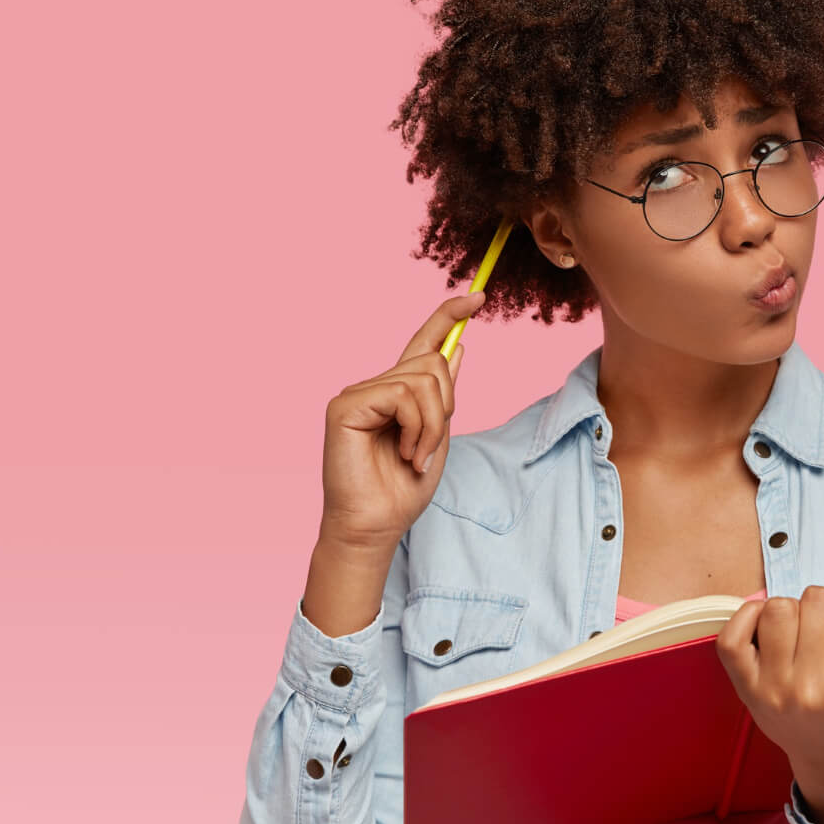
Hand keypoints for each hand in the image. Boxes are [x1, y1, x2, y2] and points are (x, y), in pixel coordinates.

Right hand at [318, 290, 484, 554]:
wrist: (375, 526)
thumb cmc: (401, 490)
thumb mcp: (436, 436)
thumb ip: (441, 396)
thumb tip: (457, 348)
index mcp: (396, 392)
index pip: (423, 342)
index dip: (448, 316)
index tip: (478, 296)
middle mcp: (374, 386)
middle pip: (432, 362)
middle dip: (446, 406)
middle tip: (430, 448)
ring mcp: (357, 393)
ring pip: (422, 380)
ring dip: (432, 426)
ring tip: (415, 457)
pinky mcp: (345, 405)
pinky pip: (402, 396)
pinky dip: (416, 429)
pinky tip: (404, 453)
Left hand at [714, 585, 823, 770]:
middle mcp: (811, 689)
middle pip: (813, 601)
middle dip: (823, 607)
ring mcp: (773, 688)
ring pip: (777, 609)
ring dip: (791, 610)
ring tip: (801, 632)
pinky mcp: (744, 686)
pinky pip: (732, 635)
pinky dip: (747, 617)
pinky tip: (767, 627)